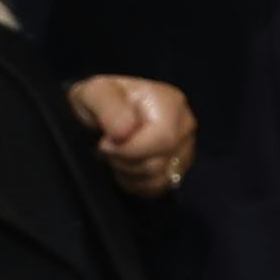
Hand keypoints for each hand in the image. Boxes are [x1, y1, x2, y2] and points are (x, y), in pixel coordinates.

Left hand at [66, 71, 196, 196]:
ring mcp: (185, 147)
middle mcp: (185, 125)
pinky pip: (158, 187)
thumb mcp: (94, 92)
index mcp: (171, 103)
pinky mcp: (178, 166)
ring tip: (116, 155)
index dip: (129, 149)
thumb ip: (108, 107)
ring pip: (159, 179)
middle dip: (125, 162)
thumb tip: (126, 130)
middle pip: (160, 163)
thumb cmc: (100, 99)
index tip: (104, 143)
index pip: (163, 140)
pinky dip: (136, 182)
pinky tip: (125, 165)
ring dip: (128, 173)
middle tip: (107, 148)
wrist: (104, 109)